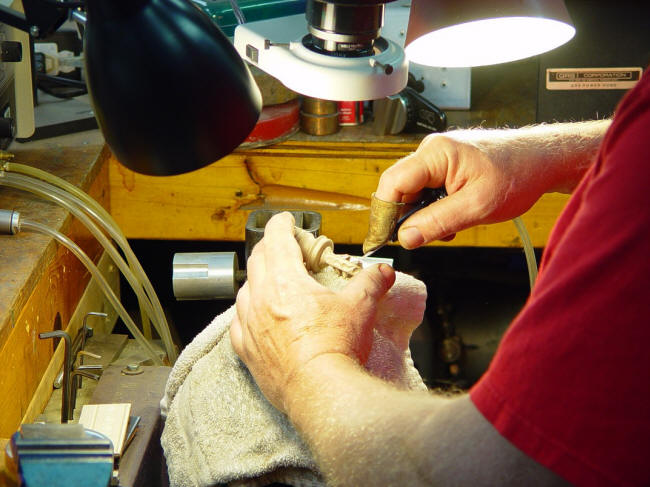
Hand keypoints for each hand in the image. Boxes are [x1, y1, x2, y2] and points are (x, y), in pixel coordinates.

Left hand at [230, 212, 395, 410]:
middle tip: (287, 249)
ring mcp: (249, 325)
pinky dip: (247, 312)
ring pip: (245, 290)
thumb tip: (382, 271)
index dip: (282, 225)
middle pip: (258, 260)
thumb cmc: (336, 349)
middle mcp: (260, 300)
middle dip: (271, 248)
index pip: (276, 239)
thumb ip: (371, 283)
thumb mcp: (360, 308)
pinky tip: (256, 316)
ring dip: (258, 279)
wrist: (321, 392)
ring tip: (274, 282)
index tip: (287, 221)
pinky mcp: (246, 350)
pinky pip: (238, 322)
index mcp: (285, 282)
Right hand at [375, 132, 548, 248]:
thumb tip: (406, 238)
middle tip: (420, 239)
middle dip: (406, 217)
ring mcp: (439, 159)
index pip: (392, 183)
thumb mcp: (477, 206)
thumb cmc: (518, 174)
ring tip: (448, 228)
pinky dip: (434, 209)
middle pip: (399, 188)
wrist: (544, 161)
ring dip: (423, 215)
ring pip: (414, 193)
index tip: (383, 239)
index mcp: (435, 153)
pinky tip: (453, 218)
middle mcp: (432, 152)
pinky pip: (428, 191)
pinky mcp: (447, 167)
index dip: (385, 213)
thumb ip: (438, 222)